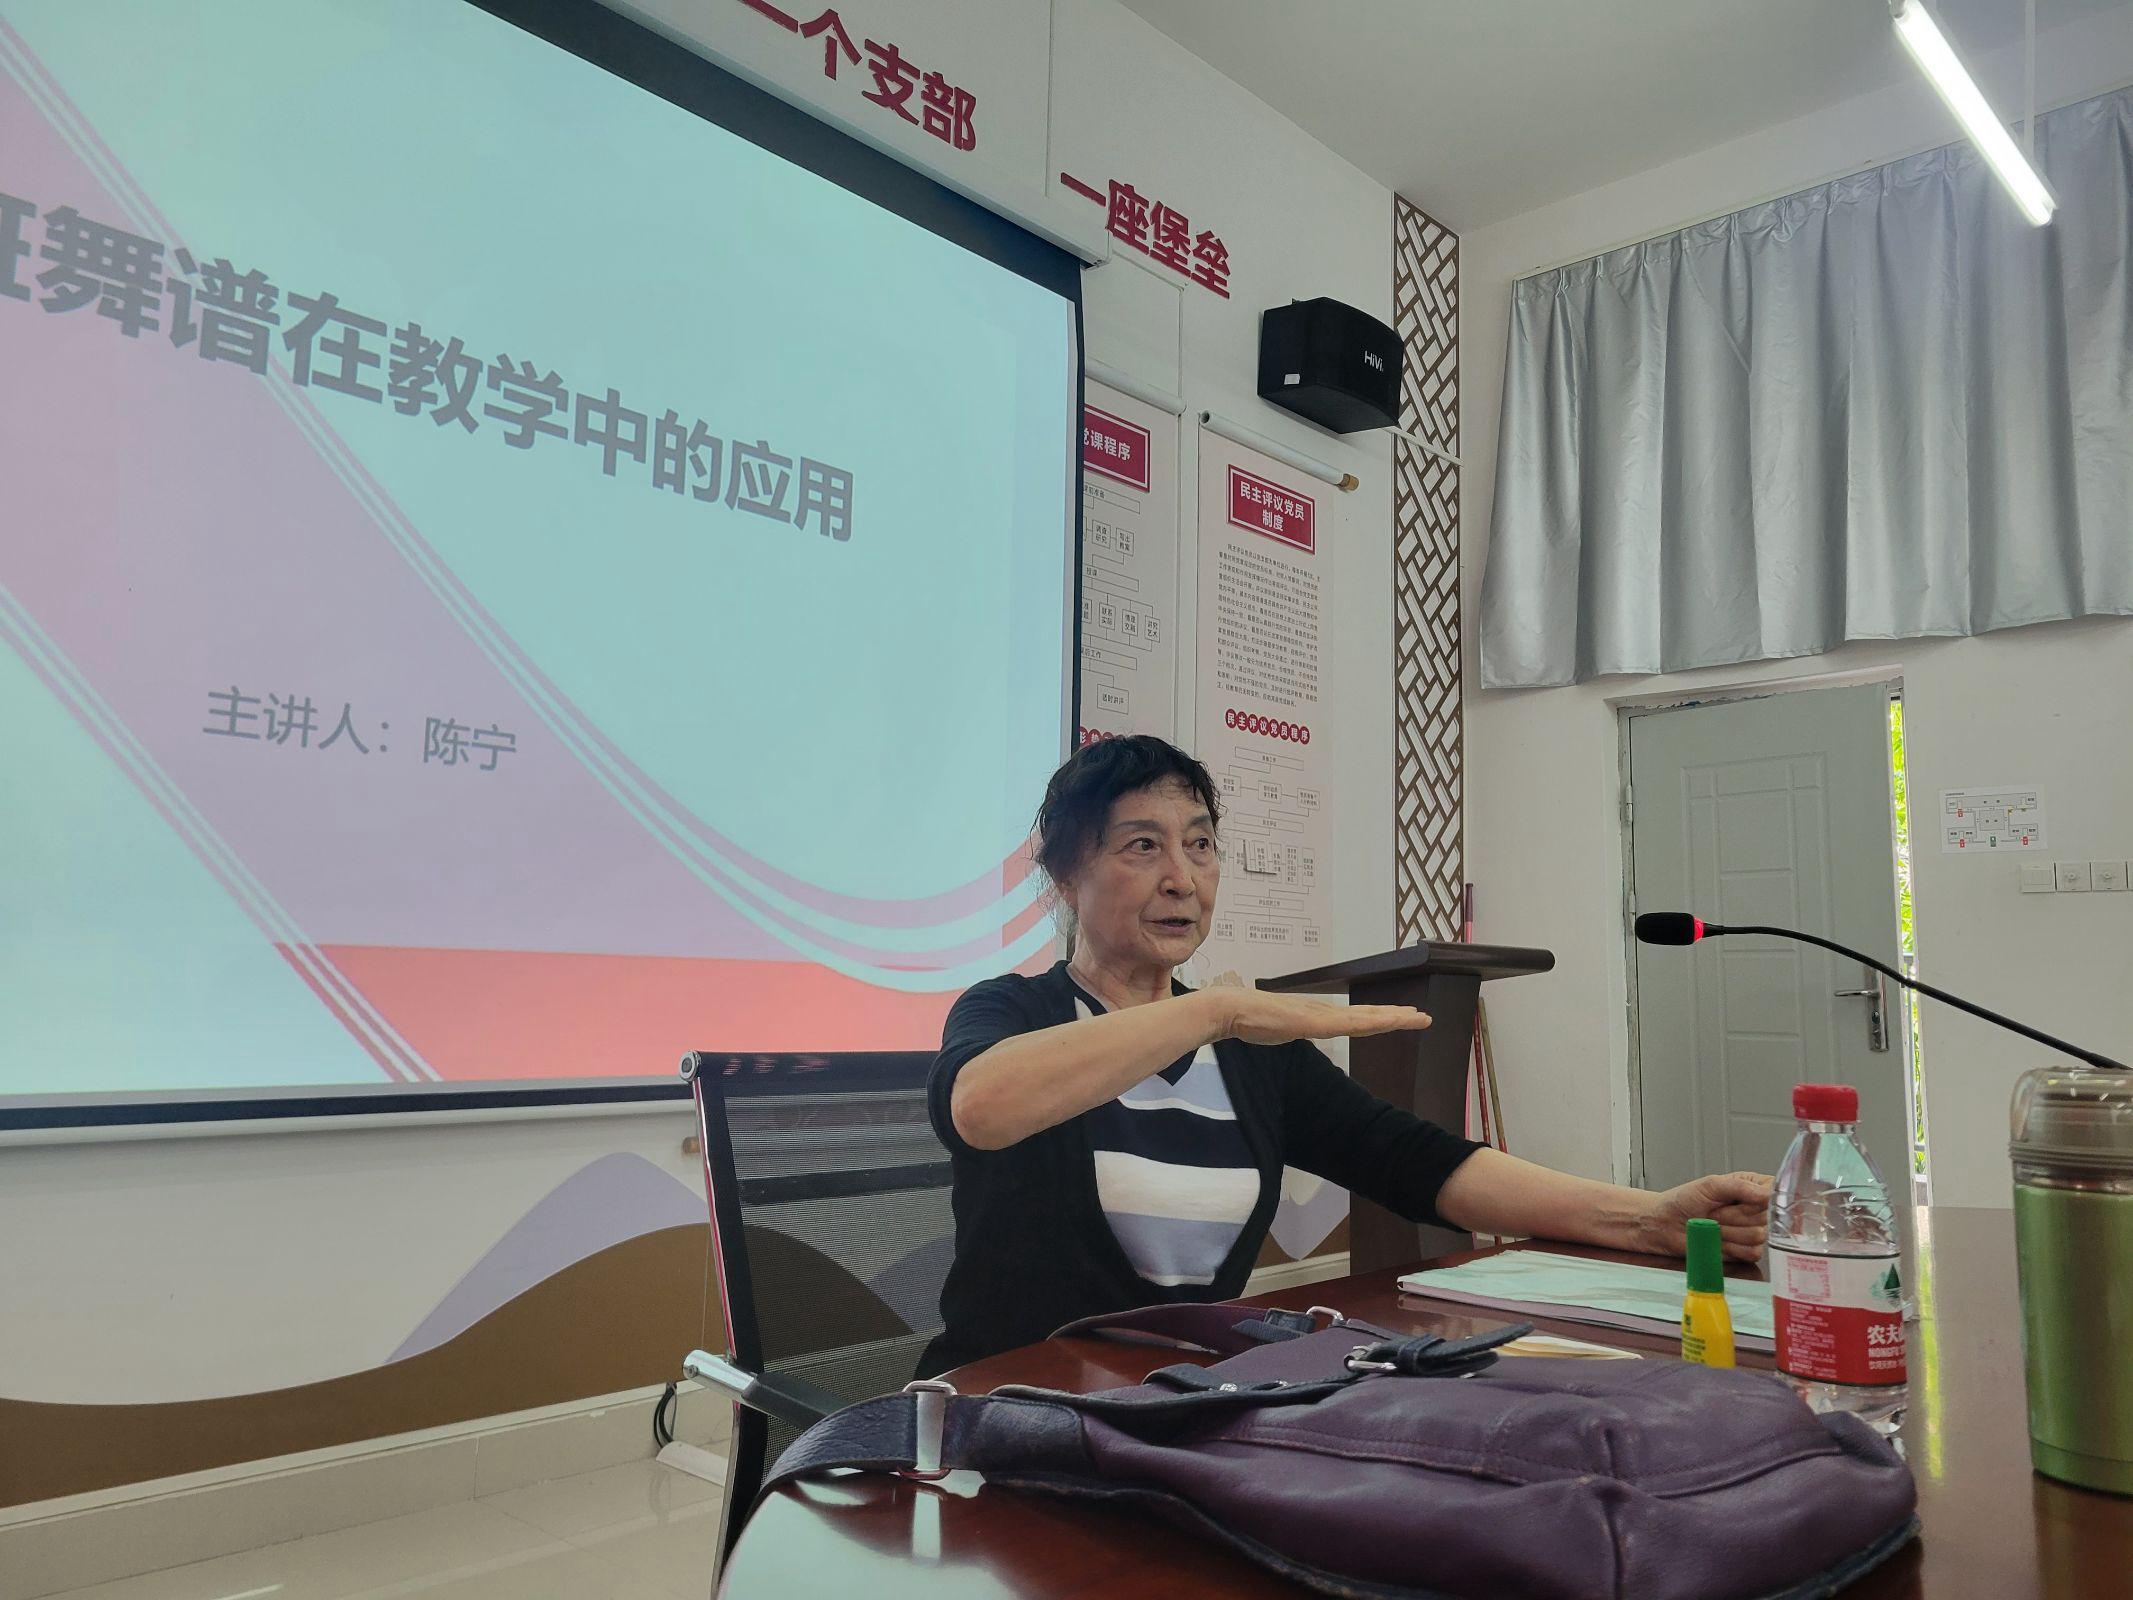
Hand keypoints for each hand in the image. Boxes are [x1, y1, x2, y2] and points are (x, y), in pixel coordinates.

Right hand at [1207, 988, 1430, 1046]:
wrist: (1229, 1009)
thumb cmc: (1248, 1019)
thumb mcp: (1278, 1029)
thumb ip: (1290, 1029)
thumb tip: (1293, 1030)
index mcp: (1318, 1016)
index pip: (1357, 1019)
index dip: (1381, 1018)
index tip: (1402, 1017)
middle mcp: (1323, 1012)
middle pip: (1367, 1017)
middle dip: (1397, 1017)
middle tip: (1423, 1017)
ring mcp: (1318, 1015)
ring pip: (1363, 1019)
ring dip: (1391, 1018)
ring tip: (1415, 1018)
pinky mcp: (1309, 1021)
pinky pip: (1344, 1025)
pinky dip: (1366, 1023)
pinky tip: (1382, 1023)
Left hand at [1634, 1171, 1770, 1262]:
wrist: (1666, 1224)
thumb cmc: (1683, 1200)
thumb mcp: (1710, 1185)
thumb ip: (1740, 1187)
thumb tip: (1768, 1194)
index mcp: (1752, 1187)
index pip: (1775, 1195)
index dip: (1759, 1201)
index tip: (1739, 1201)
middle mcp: (1756, 1210)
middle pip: (1765, 1219)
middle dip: (1734, 1216)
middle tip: (1714, 1211)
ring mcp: (1752, 1231)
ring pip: (1757, 1236)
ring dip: (1729, 1232)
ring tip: (1713, 1224)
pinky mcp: (1746, 1251)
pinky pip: (1751, 1252)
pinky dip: (1730, 1247)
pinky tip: (1717, 1239)